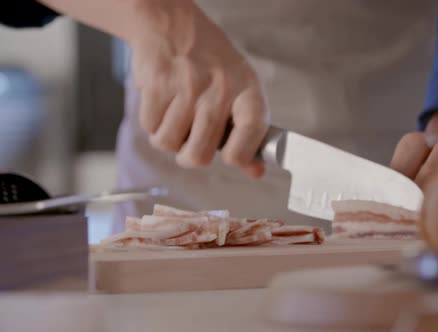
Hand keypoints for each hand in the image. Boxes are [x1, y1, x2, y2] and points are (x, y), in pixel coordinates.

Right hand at [129, 0, 268, 176]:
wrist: (172, 26)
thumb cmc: (211, 64)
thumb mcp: (240, 90)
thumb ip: (248, 133)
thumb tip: (255, 172)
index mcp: (248, 91)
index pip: (250, 136)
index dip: (238, 156)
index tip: (229, 155)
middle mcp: (220, 89)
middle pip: (199, 155)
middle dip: (189, 154)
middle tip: (190, 138)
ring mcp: (188, 86)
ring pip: (169, 144)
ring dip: (168, 137)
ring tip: (175, 114)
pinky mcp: (158, 84)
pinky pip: (150, 127)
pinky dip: (153, 123)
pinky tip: (162, 102)